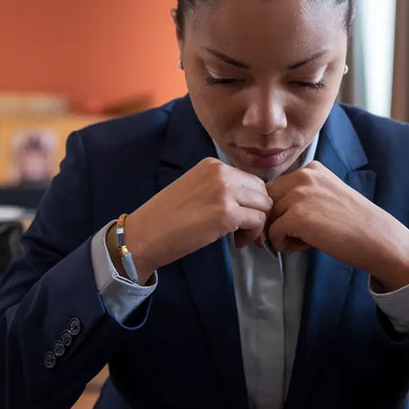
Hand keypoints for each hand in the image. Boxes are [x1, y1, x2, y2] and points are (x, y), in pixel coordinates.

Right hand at [112, 158, 271, 281]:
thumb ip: (220, 188)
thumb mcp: (195, 188)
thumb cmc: (166, 218)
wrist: (144, 234)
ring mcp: (225, 192)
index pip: (251, 180)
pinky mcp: (227, 214)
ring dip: (256, 225)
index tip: (239, 219)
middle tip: (242, 231)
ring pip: (264, 206)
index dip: (250, 202)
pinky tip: (236, 243)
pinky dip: (252, 235)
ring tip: (238, 238)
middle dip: (257, 213)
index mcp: (213, 165)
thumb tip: (249, 202)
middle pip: (262, 192)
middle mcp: (221, 172)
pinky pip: (258, 222)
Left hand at [266, 161, 408, 289]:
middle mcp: (303, 176)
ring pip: (269, 218)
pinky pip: (273, 234)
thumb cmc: (355, 223)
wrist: (378, 238)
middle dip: (276, 220)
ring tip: (308, 238)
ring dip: (282, 233)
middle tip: (299, 234)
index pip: (276, 188)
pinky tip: (307, 245)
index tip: (299, 223)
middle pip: (267, 201)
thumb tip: (270, 211)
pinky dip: (284, 245)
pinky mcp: (297, 216)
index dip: (281, 210)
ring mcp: (299, 195)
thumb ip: (302, 194)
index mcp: (311, 169)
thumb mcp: (328, 195)